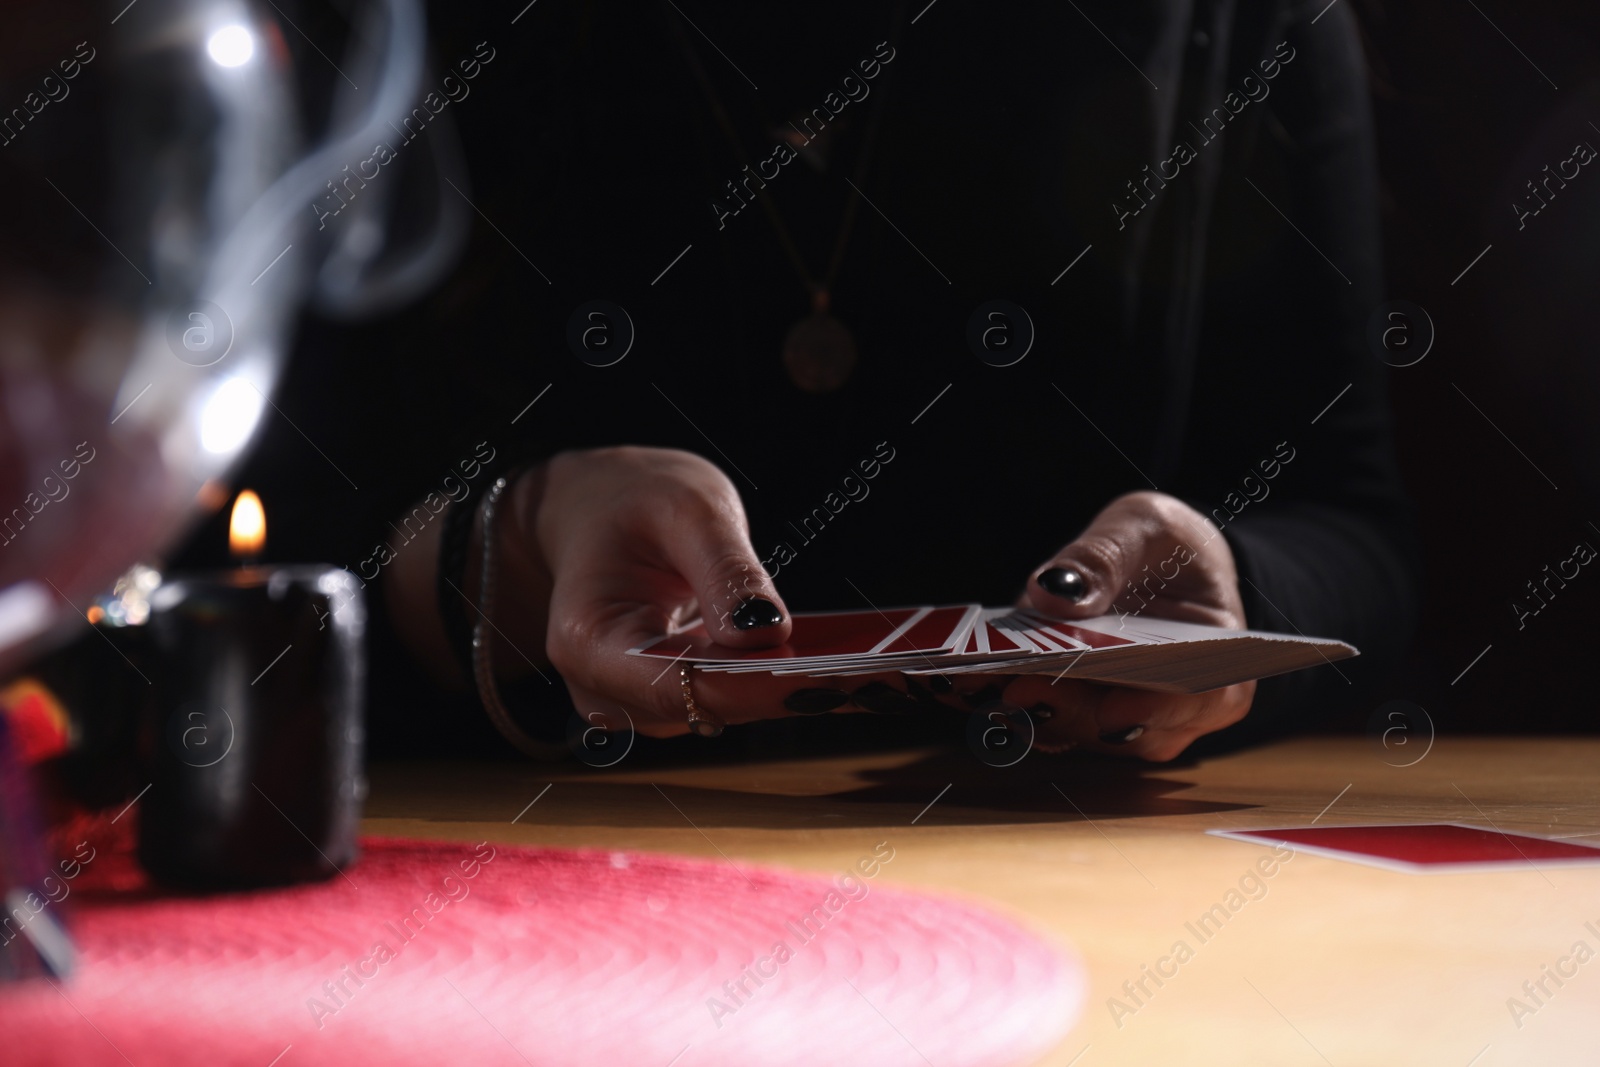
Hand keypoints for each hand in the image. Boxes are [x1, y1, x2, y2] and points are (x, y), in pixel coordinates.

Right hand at [504, 447, 912, 736]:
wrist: (595, 510)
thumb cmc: (632, 501)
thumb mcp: (685, 507)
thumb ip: (726, 571)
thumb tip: (766, 635)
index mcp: (588, 639)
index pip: (678, 684)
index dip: (757, 686)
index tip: (831, 676)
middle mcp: (604, 687)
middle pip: (705, 707)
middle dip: (786, 692)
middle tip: (876, 677)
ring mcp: (636, 699)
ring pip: (723, 710)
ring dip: (790, 690)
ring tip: (872, 671)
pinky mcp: (671, 695)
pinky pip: (729, 698)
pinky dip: (779, 681)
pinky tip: (840, 666)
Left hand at [1004, 490, 1255, 759]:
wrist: (1157, 563)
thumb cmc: (1167, 547)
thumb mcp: (1145, 527)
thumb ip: (1105, 555)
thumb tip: (1052, 590)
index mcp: (1218, 667)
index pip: (1201, 700)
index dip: (1159, 711)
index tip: (1115, 710)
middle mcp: (1172, 710)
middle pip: (1125, 729)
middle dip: (1072, 711)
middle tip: (1022, 691)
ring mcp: (1118, 718)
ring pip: (1076, 732)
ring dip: (1029, 712)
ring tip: (985, 685)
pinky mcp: (1071, 710)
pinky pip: (1040, 717)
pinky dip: (1007, 702)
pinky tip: (969, 681)